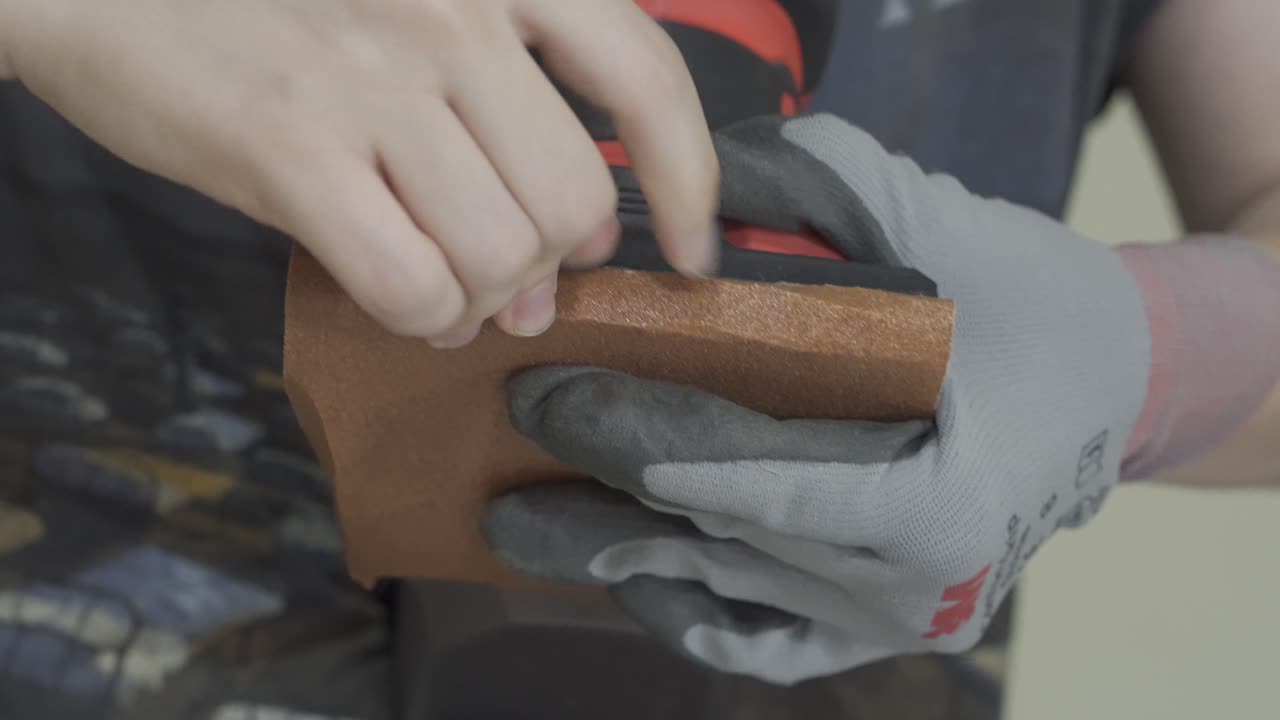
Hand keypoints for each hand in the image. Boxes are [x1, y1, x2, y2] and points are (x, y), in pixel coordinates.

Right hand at [1, 0, 718, 345]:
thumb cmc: (273, 2)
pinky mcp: (291, 148)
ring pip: (502, 253)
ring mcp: (372, 77)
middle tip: (508, 278)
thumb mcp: (410, 17)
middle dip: (549, 264)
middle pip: (573, 200)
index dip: (688, 182)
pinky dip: (421, 318)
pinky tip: (402, 303)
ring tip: (441, 289)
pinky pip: (414, 285)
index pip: (646, 79)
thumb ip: (501, 125)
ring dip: (480, 299)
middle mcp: (451, 10)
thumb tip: (552, 275)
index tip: (692, 250)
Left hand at [482, 114, 1152, 683]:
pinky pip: (767, 644)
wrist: (1114, 388)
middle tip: (519, 438)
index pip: (766, 483)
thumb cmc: (1043, 309)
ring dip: (620, 558)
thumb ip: (832, 189)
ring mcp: (896, 619)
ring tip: (522, 523)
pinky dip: (692, 616)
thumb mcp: (953, 229)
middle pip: (730, 541)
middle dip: (610, 490)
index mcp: (944, 500)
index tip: (557, 405)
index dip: (648, 446)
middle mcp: (916, 585)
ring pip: (730, 597)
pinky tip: (627, 577)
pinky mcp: (881, 628)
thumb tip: (710, 177)